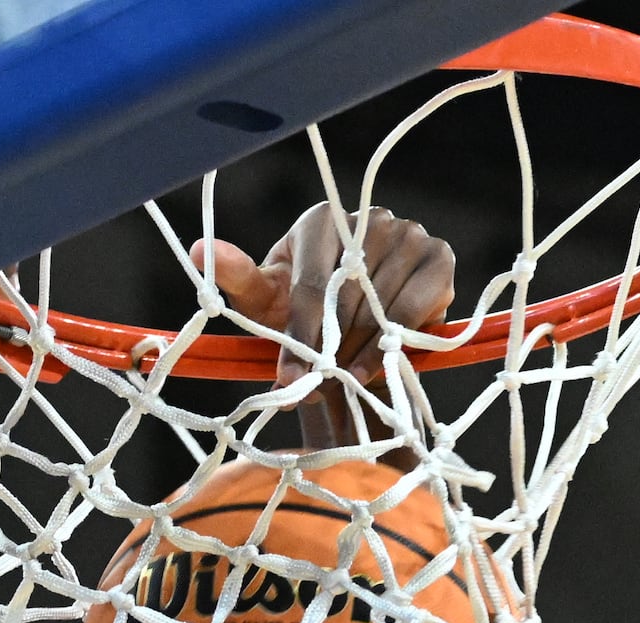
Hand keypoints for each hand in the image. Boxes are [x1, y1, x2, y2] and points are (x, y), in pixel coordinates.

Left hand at [194, 204, 456, 383]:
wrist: (352, 328)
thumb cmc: (302, 310)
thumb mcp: (268, 300)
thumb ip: (238, 278)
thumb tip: (200, 251)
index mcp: (322, 220)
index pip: (310, 284)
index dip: (300, 337)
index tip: (289, 378)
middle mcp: (370, 217)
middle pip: (347, 298)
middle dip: (329, 351)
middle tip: (317, 388)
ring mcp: (409, 233)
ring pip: (382, 306)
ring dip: (362, 352)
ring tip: (347, 378)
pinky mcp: (439, 258)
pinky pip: (417, 307)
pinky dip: (397, 342)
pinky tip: (378, 365)